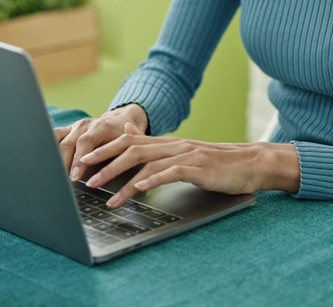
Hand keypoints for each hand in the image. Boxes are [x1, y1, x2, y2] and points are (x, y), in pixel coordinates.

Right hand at [54, 104, 148, 180]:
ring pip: (58, 140)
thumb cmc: (126, 137)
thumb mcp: (131, 144)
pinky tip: (45, 163)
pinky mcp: (68, 130)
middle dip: (64, 164)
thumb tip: (130, 166)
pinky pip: (54, 137)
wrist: (121, 120)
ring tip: (51, 176)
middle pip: (69, 144)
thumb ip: (127, 153)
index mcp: (102, 126)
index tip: (75, 177)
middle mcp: (86, 125)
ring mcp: (75, 127)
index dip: (79, 161)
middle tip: (61, 183)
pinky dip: (48, 149)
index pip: (85, 143)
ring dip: (54, 158)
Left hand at [77, 127, 300, 207]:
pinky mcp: (197, 167)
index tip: (82, 159)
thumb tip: (126, 138)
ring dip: (122, 179)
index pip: (127, 141)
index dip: (103, 149)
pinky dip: (151, 180)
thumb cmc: (216, 164)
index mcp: (166, 143)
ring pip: (145, 163)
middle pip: (130, 149)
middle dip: (104, 162)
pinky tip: (138, 190)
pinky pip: (170, 172)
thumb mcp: (182, 154)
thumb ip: (155, 149)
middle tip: (83, 176)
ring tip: (106, 194)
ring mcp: (184, 155)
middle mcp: (172, 145)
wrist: (250, 163)